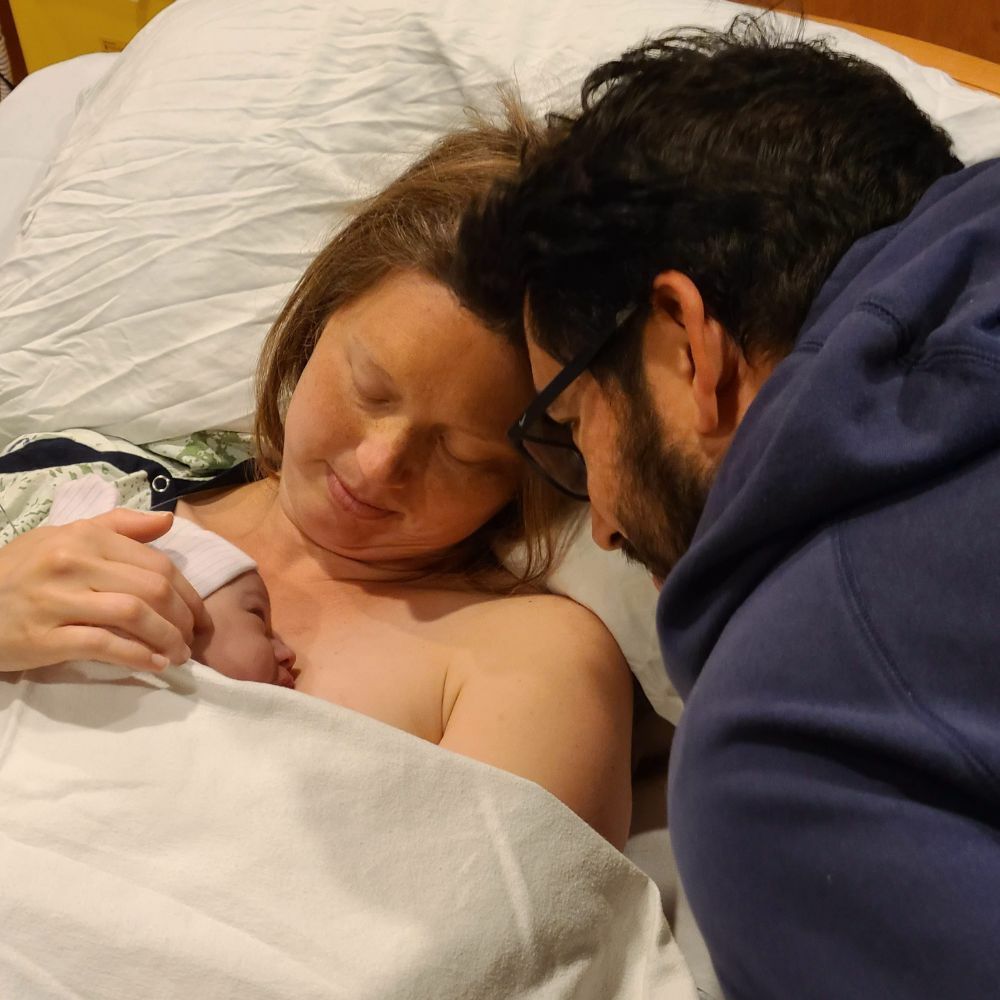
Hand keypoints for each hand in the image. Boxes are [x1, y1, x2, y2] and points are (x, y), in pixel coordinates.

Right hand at [0, 508, 208, 673]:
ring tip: (179, 655)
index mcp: (85, 537)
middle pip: (152, 588)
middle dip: (184, 618)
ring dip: (167, 638)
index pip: (157, 563)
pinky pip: (104, 645)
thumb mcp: (64, 537)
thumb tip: (169, 521)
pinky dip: (138, 656)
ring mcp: (57, 599)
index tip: (200, 614)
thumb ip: (118, 527)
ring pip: (134, 614)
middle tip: (194, 638)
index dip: (188, 592)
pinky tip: (155, 664)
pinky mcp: (44, 637)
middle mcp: (73, 563)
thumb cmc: (21, 570)